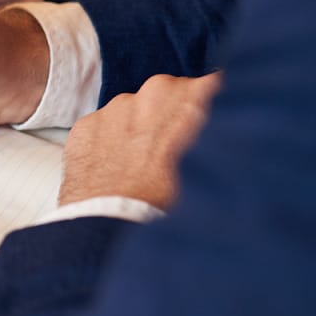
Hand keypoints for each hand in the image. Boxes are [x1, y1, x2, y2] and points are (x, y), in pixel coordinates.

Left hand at [57, 73, 221, 208]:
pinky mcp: (85, 125)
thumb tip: (230, 136)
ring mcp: (115, 107)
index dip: (210, 108)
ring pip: (133, 112)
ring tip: (142, 170)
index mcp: (195, 95)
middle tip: (174, 155)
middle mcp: (154, 91)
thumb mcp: (217, 168)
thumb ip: (224, 141)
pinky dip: (107, 146)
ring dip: (138, 132)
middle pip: (169, 96)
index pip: (212, 88)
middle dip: (172, 118)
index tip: (208, 126)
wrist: (118, 227)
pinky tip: (116, 174)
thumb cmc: (174, 204)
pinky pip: (101, 130)